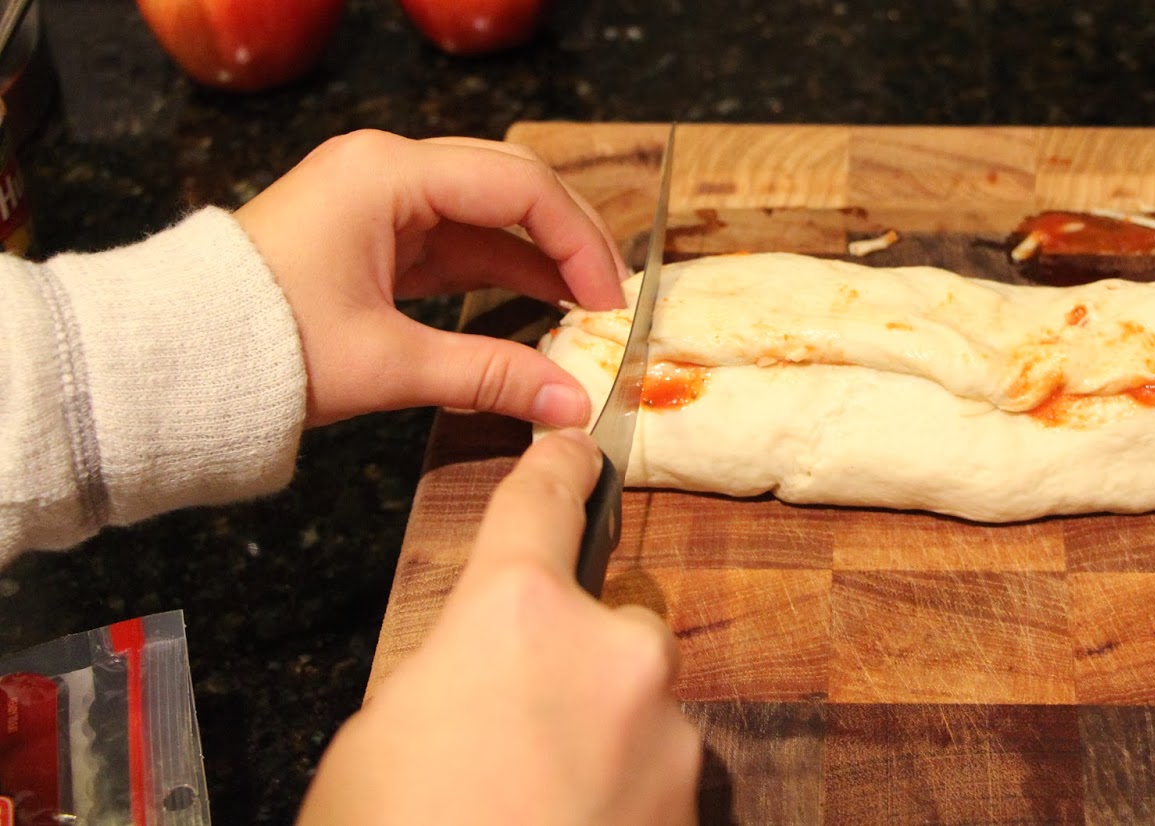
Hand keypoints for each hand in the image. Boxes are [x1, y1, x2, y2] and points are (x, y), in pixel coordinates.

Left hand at [236, 130, 626, 426]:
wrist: (168, 360)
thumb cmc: (260, 348)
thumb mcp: (386, 365)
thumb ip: (490, 376)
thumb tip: (571, 406)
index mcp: (388, 174)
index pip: (518, 187)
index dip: (578, 241)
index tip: (611, 301)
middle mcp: (386, 168)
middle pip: (509, 186)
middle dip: (568, 241)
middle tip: (611, 300)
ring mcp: (378, 197)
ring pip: (486, 213)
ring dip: (538, 257)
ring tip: (586, 309)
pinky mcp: (372, 232)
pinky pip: (455, 240)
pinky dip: (498, 270)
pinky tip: (539, 303)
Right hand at [297, 430, 701, 824]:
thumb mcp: (379, 736)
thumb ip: (450, 675)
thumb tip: (482, 680)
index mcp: (514, 611)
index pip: (542, 501)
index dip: (557, 465)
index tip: (577, 447)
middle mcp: (610, 649)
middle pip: (608, 622)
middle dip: (575, 663)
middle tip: (511, 737)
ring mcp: (665, 729)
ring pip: (638, 705)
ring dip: (601, 739)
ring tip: (532, 805)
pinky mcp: (692, 799)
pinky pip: (657, 772)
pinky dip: (623, 794)